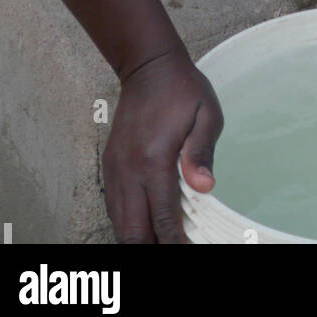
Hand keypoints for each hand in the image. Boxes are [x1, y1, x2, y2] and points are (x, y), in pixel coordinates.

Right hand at [103, 48, 222, 242]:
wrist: (148, 66)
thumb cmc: (182, 89)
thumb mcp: (206, 114)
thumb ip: (202, 152)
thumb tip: (205, 188)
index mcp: (155, 160)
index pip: (163, 219)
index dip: (176, 244)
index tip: (188, 250)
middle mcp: (130, 171)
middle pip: (133, 232)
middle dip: (152, 248)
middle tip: (174, 248)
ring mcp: (116, 169)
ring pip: (119, 224)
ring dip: (138, 238)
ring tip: (160, 241)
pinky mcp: (110, 165)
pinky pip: (113, 206)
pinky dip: (126, 223)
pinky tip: (143, 224)